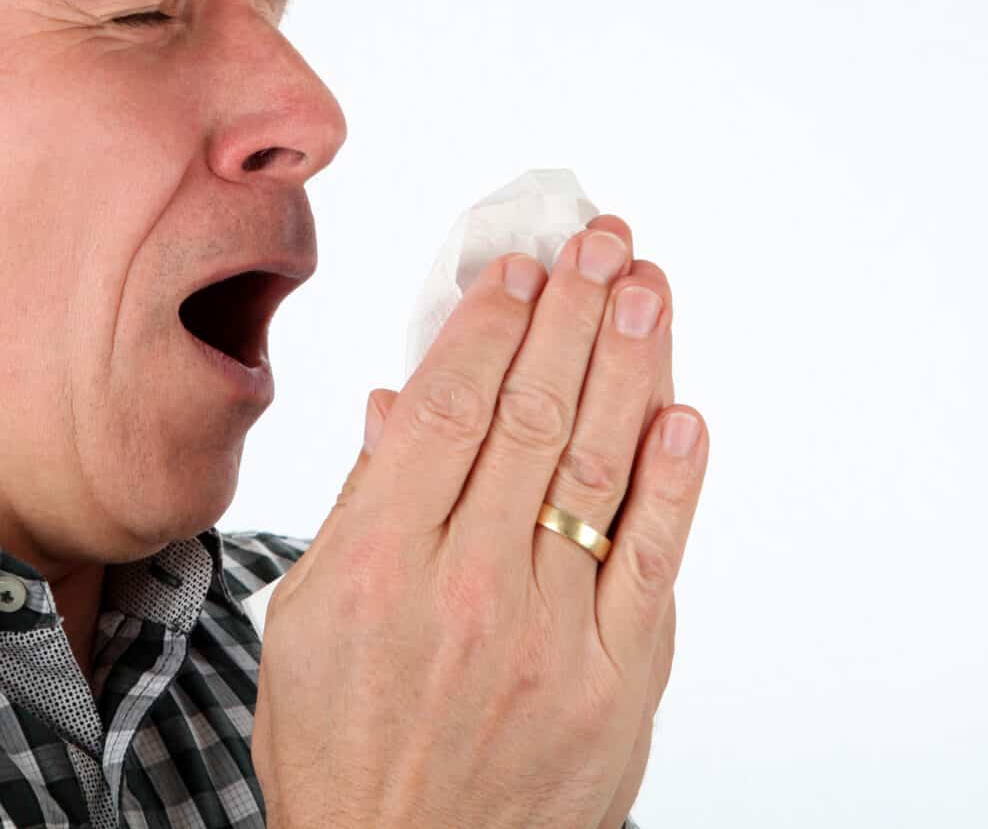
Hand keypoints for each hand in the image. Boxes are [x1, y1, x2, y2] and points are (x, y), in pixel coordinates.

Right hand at [250, 215, 705, 827]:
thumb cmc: (341, 748)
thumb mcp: (304, 619)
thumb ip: (358, 504)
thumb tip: (399, 401)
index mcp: (375, 564)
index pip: (448, 408)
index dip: (490, 324)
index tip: (517, 266)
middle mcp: (466, 587)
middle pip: (531, 416)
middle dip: (571, 312)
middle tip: (600, 239)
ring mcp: (551, 636)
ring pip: (599, 469)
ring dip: (630, 365)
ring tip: (647, 287)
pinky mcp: (616, 685)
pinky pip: (653, 563)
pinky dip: (673, 483)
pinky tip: (684, 416)